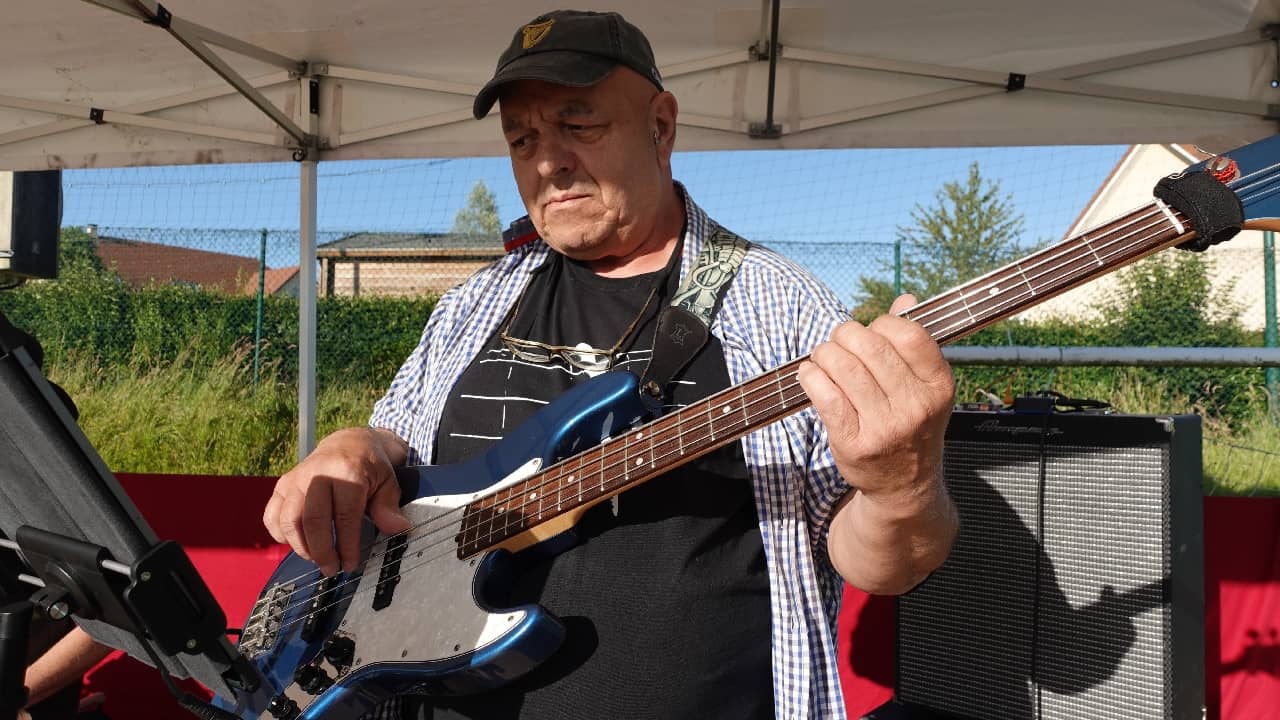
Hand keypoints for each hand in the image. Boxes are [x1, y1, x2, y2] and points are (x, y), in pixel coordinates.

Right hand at [263, 427, 411, 574]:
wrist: (347, 443)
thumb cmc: (368, 466)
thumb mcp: (387, 482)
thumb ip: (388, 506)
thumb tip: (397, 528)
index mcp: (346, 471)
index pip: (344, 516)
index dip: (346, 544)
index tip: (350, 563)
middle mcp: (317, 474)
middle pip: (312, 520)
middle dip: (321, 551)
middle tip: (332, 568)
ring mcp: (296, 479)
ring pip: (288, 520)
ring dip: (301, 546)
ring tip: (316, 559)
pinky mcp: (282, 485)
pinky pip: (272, 515)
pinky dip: (280, 534)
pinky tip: (296, 543)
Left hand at [797, 294, 953, 503]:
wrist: (904, 486)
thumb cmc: (911, 425)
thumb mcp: (925, 387)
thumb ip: (915, 343)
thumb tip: (905, 300)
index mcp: (938, 386)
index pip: (909, 333)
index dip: (882, 323)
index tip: (872, 333)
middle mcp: (916, 407)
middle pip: (870, 346)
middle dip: (845, 335)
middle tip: (839, 342)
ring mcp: (885, 427)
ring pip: (843, 366)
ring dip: (824, 354)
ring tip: (824, 358)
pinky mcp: (854, 442)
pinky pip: (824, 395)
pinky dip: (811, 377)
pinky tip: (811, 375)